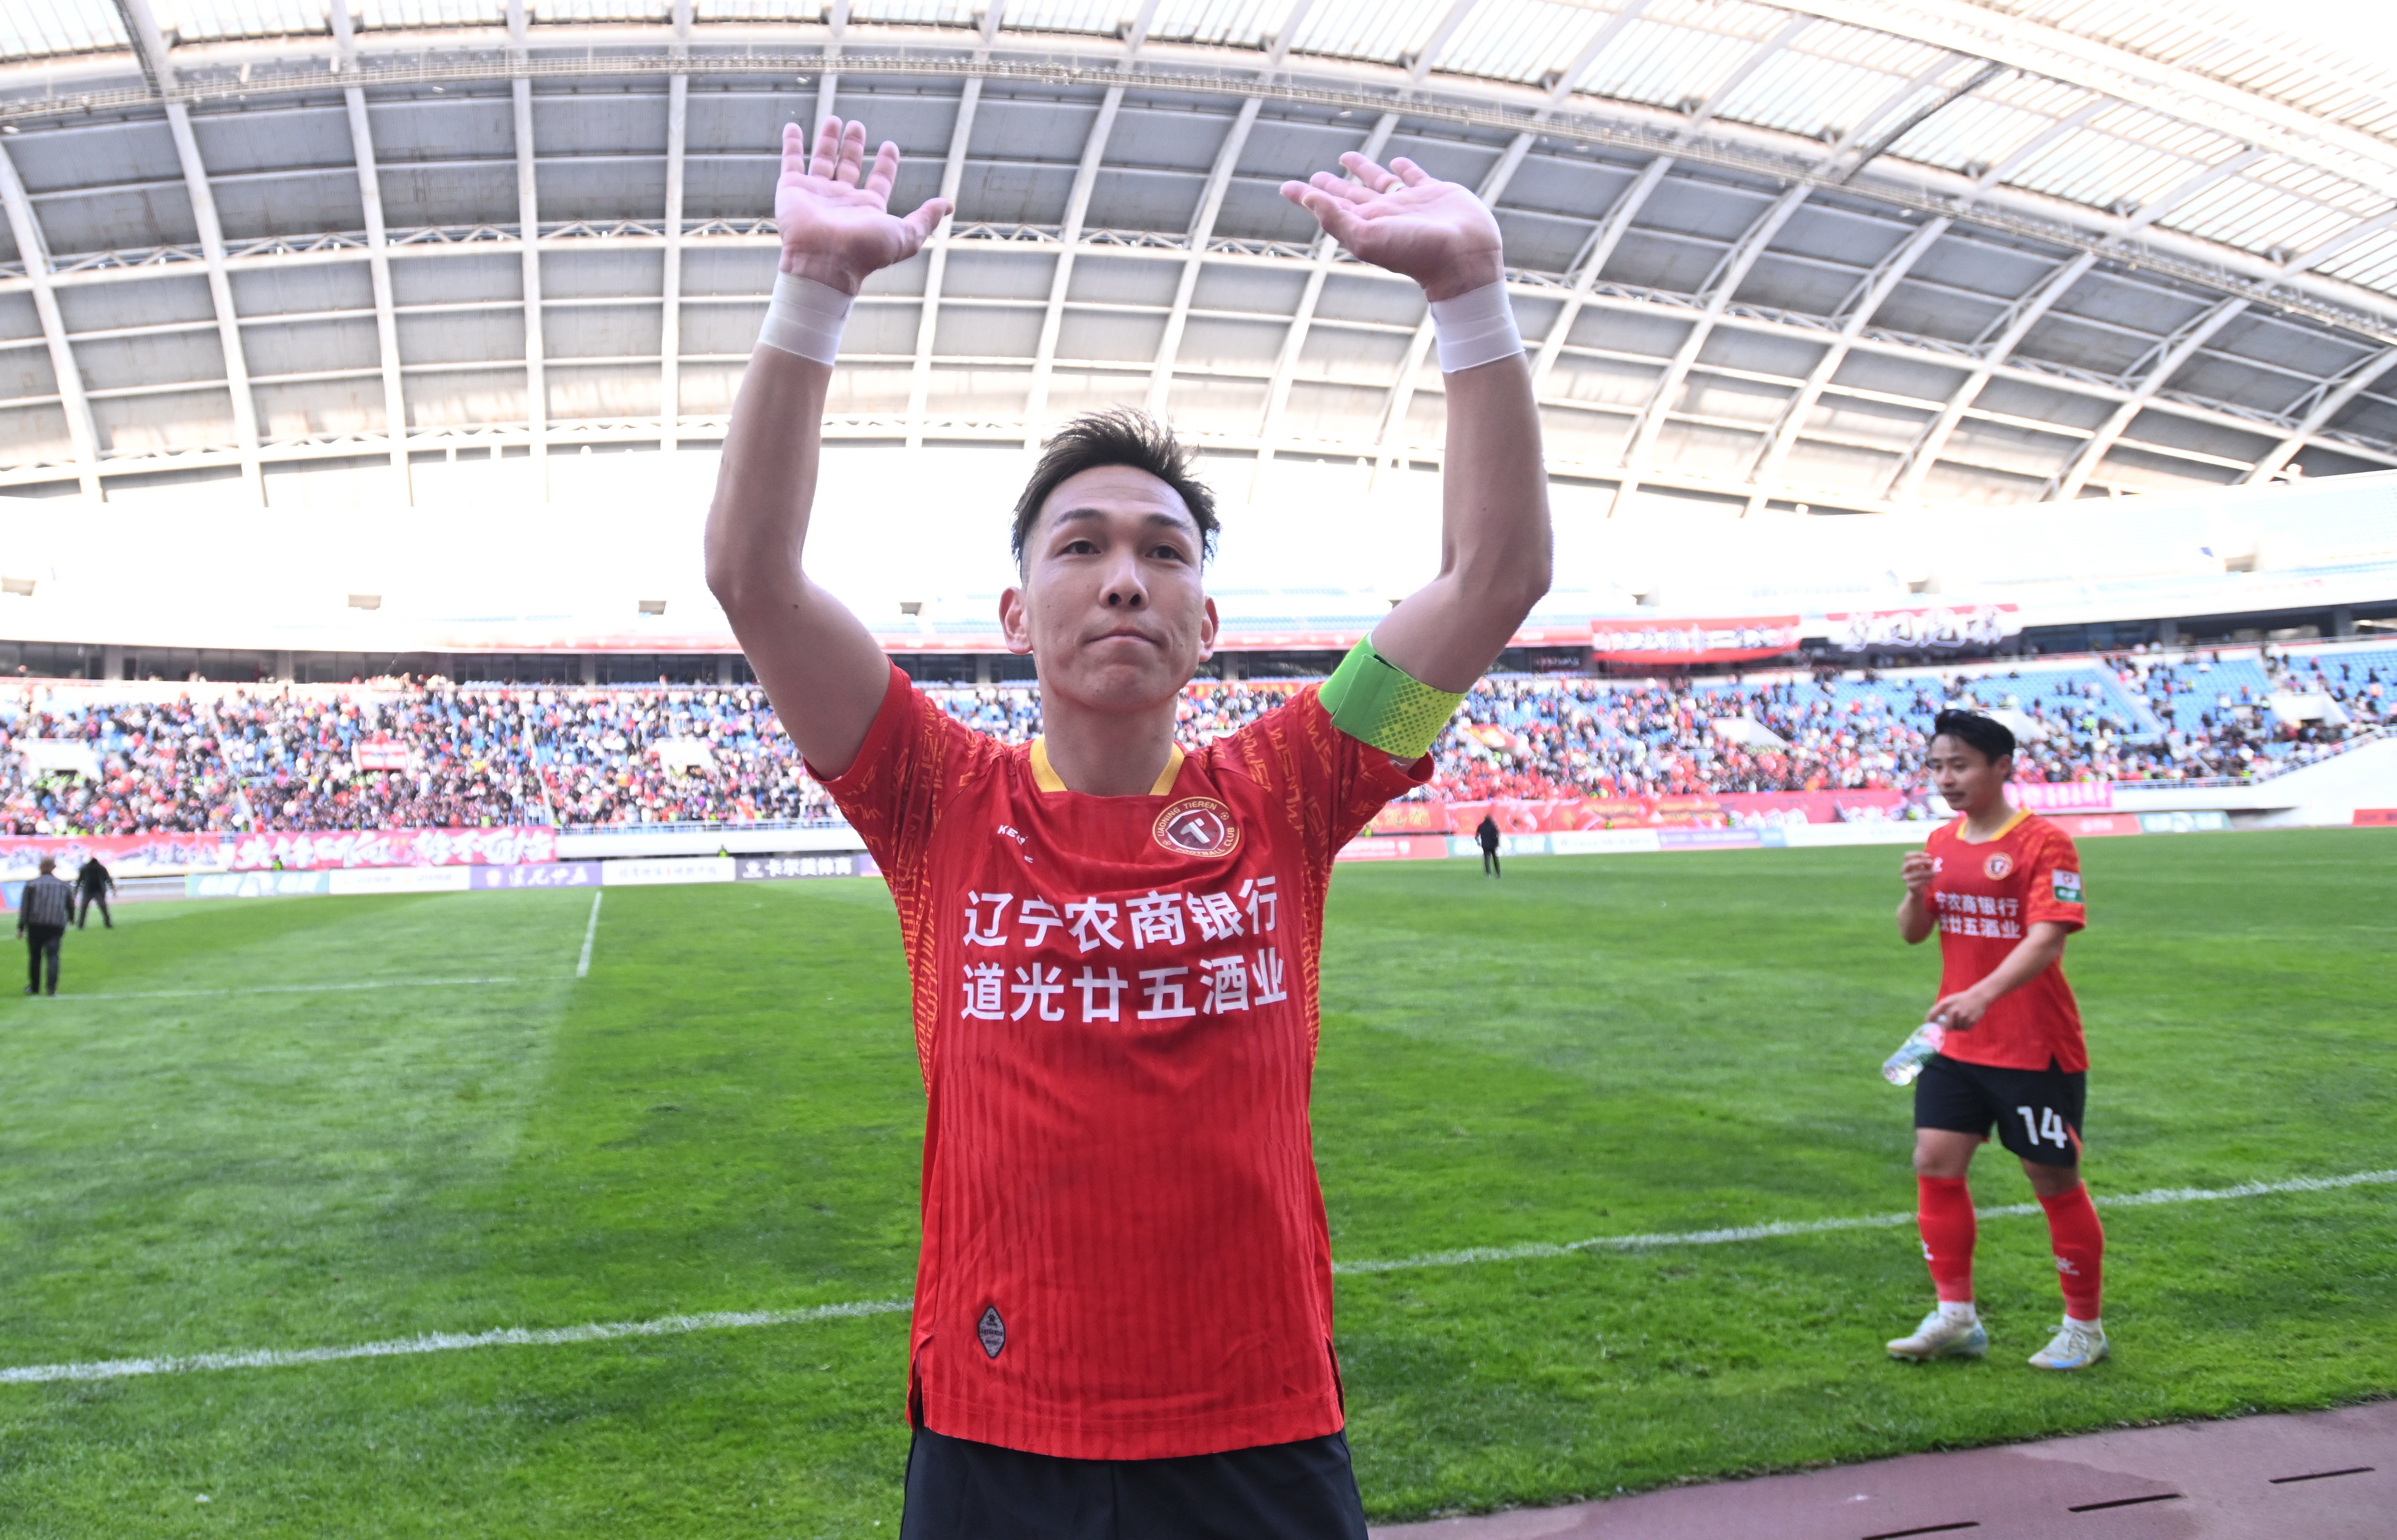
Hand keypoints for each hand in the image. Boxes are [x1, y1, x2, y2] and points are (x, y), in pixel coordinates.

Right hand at [774, 117, 950, 294]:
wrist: (825, 261)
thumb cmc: (865, 252)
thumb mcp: (905, 235)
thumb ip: (925, 219)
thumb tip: (948, 205)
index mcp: (867, 208)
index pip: (879, 180)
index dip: (886, 164)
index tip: (890, 146)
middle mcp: (842, 199)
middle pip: (850, 166)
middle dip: (854, 146)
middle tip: (857, 125)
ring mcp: (816, 193)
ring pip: (823, 160)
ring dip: (829, 140)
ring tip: (835, 120)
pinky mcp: (792, 189)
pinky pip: (791, 161)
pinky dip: (792, 144)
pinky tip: (793, 127)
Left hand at [1278, 153, 1503, 301]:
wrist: (1463, 258)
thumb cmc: (1417, 253)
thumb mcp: (1368, 238)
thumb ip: (1336, 219)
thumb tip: (1308, 199)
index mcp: (1365, 224)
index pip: (1329, 206)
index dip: (1306, 196)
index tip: (1286, 187)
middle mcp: (1384, 213)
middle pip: (1351, 195)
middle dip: (1332, 186)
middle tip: (1316, 177)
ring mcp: (1409, 203)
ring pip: (1379, 182)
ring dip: (1362, 170)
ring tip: (1345, 157)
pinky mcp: (1434, 193)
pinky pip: (1414, 176)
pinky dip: (1405, 168)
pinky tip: (1396, 162)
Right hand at [1901, 850, 1935, 897]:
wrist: (1919, 890)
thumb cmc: (1923, 876)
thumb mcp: (1926, 868)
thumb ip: (1928, 864)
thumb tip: (1932, 862)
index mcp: (1906, 864)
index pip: (1907, 855)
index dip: (1918, 854)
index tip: (1929, 856)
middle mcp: (1903, 870)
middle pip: (1910, 863)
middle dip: (1922, 861)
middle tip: (1932, 862)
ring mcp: (1905, 878)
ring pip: (1918, 873)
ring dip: (1929, 872)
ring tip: (1936, 873)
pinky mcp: (1910, 886)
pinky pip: (1920, 882)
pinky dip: (1928, 879)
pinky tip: (1932, 879)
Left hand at [1927, 989, 1988, 1030]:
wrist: (1978, 997)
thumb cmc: (1961, 999)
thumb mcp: (1949, 1000)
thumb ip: (1940, 1009)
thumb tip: (1931, 1022)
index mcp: (1946, 1003)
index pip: (1932, 1014)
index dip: (1928, 1021)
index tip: (1926, 1026)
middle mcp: (1953, 1010)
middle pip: (1945, 1026)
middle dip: (1946, 1027)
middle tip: (1948, 1026)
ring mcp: (1962, 1016)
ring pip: (1955, 1028)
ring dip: (1957, 1026)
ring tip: (1961, 1017)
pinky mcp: (1970, 1021)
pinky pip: (1964, 1029)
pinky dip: (1964, 1026)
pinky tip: (1967, 1019)